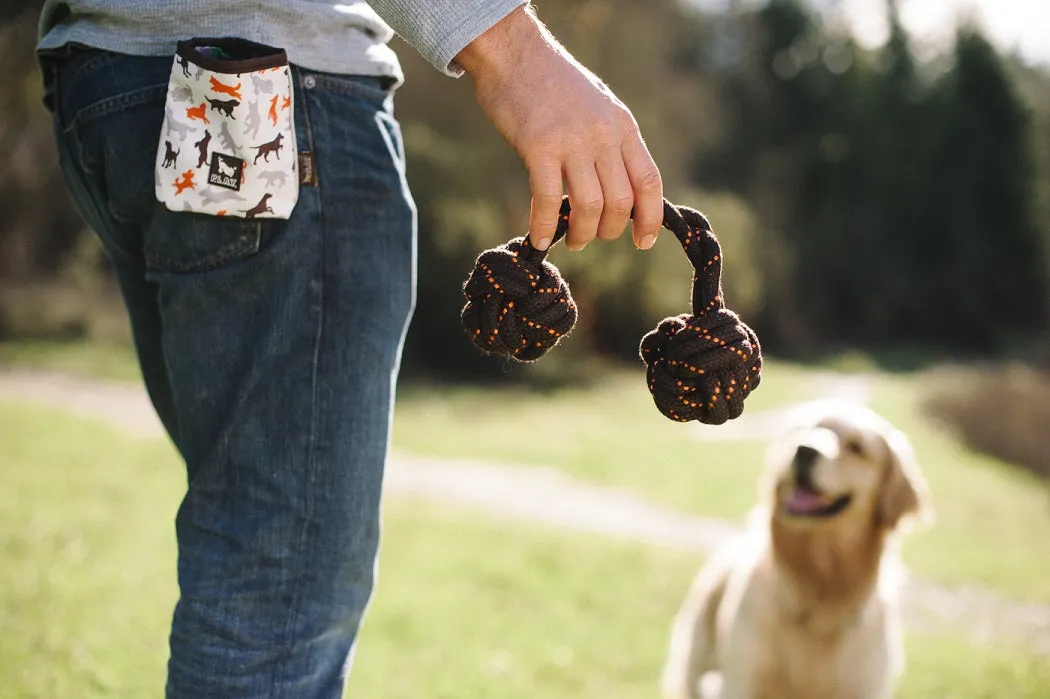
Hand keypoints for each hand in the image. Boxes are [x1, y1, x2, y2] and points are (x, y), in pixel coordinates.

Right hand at [454, 6, 663, 251]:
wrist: (514, 53)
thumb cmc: (551, 85)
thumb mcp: (597, 108)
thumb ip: (610, 144)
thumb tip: (616, 189)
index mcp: (622, 126)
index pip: (649, 181)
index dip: (650, 218)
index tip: (643, 242)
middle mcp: (603, 134)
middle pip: (621, 201)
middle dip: (610, 230)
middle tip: (592, 237)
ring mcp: (572, 140)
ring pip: (590, 206)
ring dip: (582, 233)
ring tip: (572, 240)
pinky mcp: (539, 146)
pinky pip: (549, 200)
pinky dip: (545, 226)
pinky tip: (540, 239)